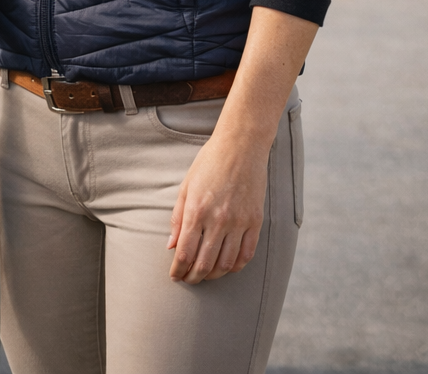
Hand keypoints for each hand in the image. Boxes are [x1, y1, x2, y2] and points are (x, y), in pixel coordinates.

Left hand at [167, 130, 269, 283]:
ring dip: (213, 275)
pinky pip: (246, 255)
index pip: (185, 252)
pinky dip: (235, 267)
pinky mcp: (255, 222)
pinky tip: (227, 267)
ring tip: (205, 275)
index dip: (178, 269)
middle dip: (193, 277)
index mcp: (197, 210)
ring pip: (226, 264)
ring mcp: (239, 222)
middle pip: (204, 263)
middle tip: (188, 280)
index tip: (175, 276)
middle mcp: (218, 220)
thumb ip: (178, 217)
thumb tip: (171, 245)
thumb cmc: (209, 163)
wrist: (241, 146)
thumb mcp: (187, 186)